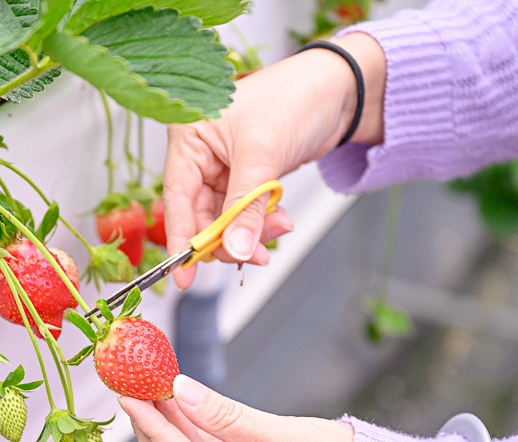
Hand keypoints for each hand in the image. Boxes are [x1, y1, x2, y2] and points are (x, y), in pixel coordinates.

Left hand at [119, 375, 353, 441]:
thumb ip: (226, 415)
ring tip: (150, 393)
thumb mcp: (283, 436)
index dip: (155, 428)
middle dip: (155, 431)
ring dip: (172, 432)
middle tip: (133, 391)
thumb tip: (181, 391)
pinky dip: (194, 438)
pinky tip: (177, 409)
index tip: (131, 397)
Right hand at [163, 33, 385, 288]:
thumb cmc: (295, 99)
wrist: (340, 89)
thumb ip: (245, 209)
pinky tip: (280, 221)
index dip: (181, 239)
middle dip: (226, 237)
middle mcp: (200, 151)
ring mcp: (222, 165)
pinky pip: (243, 212)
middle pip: (199, 213)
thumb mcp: (263, 157)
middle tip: (249, 255)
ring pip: (224, 218)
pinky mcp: (245, 175)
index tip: (184, 275)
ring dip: (248, 232)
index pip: (176, 196)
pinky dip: (260, 222)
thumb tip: (234, 250)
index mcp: (190, 135)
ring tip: (277, 230)